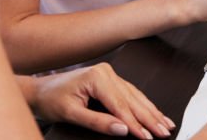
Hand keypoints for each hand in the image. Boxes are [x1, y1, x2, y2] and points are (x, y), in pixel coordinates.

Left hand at [30, 63, 173, 137]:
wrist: (41, 91)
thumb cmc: (52, 100)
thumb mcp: (72, 114)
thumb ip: (98, 122)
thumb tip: (122, 129)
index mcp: (97, 77)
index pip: (121, 105)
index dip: (135, 123)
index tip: (147, 138)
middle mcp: (106, 72)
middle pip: (132, 99)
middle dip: (150, 118)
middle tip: (164, 133)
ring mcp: (109, 74)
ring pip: (136, 96)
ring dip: (151, 112)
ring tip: (166, 125)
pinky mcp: (110, 79)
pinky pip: (131, 94)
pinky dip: (144, 106)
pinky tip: (154, 113)